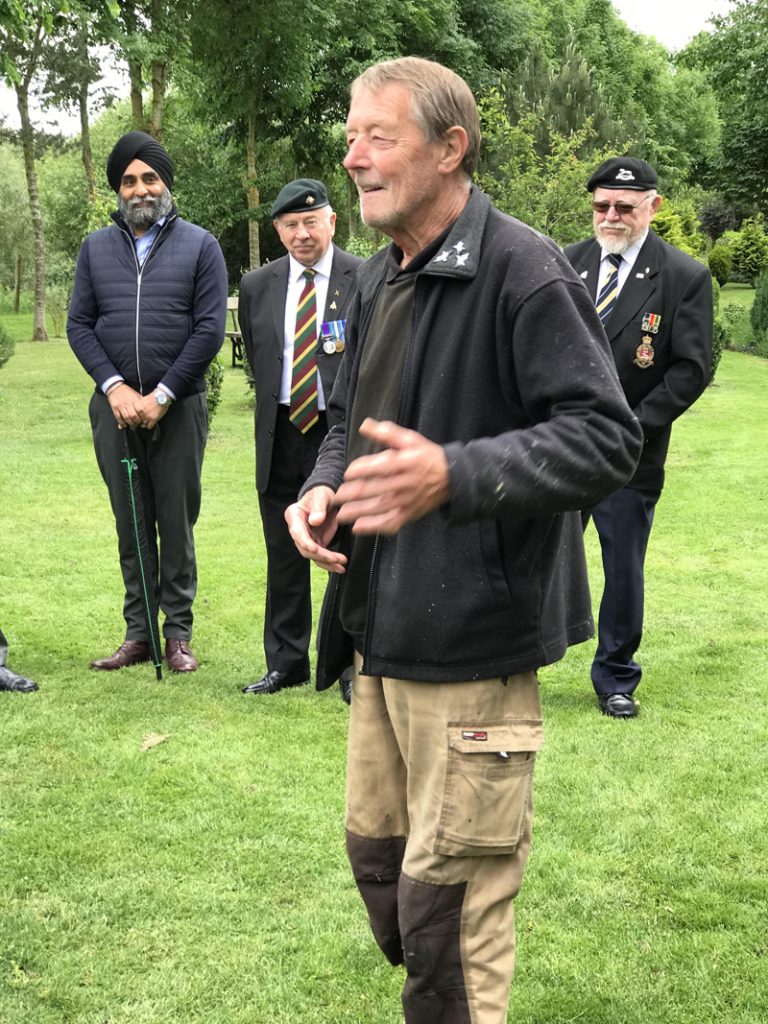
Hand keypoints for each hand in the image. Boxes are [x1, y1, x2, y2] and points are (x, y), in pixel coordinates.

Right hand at [107, 383, 146, 428]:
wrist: (115, 387)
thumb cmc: (127, 392)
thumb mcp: (136, 395)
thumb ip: (141, 402)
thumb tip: (147, 411)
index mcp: (134, 399)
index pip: (140, 410)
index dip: (143, 417)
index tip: (145, 421)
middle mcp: (128, 402)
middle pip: (133, 415)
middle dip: (137, 422)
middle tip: (138, 425)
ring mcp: (120, 405)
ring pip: (126, 417)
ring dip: (130, 423)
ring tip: (132, 426)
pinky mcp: (114, 407)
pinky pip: (118, 417)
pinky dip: (122, 422)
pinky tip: (124, 425)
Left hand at [137, 392, 169, 429]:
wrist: (162, 397)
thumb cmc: (153, 398)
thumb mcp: (141, 400)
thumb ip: (137, 407)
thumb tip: (135, 413)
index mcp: (136, 406)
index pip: (131, 417)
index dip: (134, 418)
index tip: (136, 419)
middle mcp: (140, 412)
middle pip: (137, 422)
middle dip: (139, 422)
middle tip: (142, 421)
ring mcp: (146, 416)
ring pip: (143, 425)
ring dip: (145, 424)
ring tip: (148, 421)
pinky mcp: (153, 419)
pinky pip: (149, 427)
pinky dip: (150, 426)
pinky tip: (152, 422)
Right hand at [285, 486, 346, 572]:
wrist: (327, 498)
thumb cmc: (321, 493)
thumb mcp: (321, 495)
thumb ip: (318, 507)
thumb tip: (315, 521)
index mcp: (294, 515)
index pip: (297, 533)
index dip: (306, 543)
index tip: (316, 549)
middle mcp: (298, 529)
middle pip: (306, 548)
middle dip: (321, 556)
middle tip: (337, 559)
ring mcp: (307, 537)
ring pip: (314, 555)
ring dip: (327, 563)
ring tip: (341, 566)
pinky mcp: (317, 542)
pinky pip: (321, 556)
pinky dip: (330, 562)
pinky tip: (339, 566)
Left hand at [335, 418, 449, 534]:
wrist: (452, 478)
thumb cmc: (427, 457)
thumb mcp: (410, 440)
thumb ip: (387, 433)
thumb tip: (365, 425)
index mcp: (405, 463)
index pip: (380, 467)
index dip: (361, 470)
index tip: (347, 473)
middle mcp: (405, 483)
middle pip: (376, 489)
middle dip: (353, 494)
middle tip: (337, 496)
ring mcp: (407, 501)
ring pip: (379, 508)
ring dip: (357, 512)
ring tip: (341, 514)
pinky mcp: (409, 514)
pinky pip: (389, 523)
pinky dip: (373, 527)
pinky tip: (358, 527)